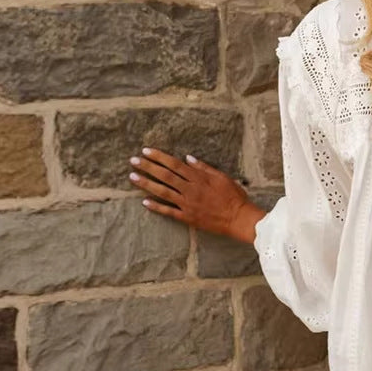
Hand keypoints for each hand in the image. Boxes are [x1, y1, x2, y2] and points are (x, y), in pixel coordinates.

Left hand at [128, 147, 261, 242]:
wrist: (238, 219)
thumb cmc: (234, 197)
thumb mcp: (222, 177)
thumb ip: (204, 168)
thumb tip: (188, 158)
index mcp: (199, 178)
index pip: (174, 164)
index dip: (159, 157)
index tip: (146, 151)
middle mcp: (190, 189)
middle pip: (165, 176)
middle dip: (148, 167)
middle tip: (133, 161)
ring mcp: (187, 204)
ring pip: (163, 192)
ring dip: (146, 184)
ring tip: (132, 177)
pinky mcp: (187, 217)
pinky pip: (168, 211)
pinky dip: (156, 207)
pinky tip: (144, 202)